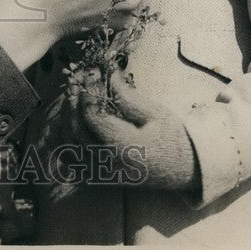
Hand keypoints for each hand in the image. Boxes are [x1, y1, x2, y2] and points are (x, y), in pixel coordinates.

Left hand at [73, 70, 199, 192]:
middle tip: (78, 79)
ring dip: (65, 117)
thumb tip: (107, 73)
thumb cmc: (173, 138)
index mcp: (123, 147)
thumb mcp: (154, 113)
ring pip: (68, 145)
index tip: (92, 72)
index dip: (89, 90)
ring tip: (72, 96)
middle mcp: (107, 163)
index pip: (92, 115)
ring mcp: (101, 173)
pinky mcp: (99, 177)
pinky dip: (64, 140)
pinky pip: (70, 161)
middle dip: (73, 100)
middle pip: (75, 128)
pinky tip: (68, 120)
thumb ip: (126, 96)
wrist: (186, 169)